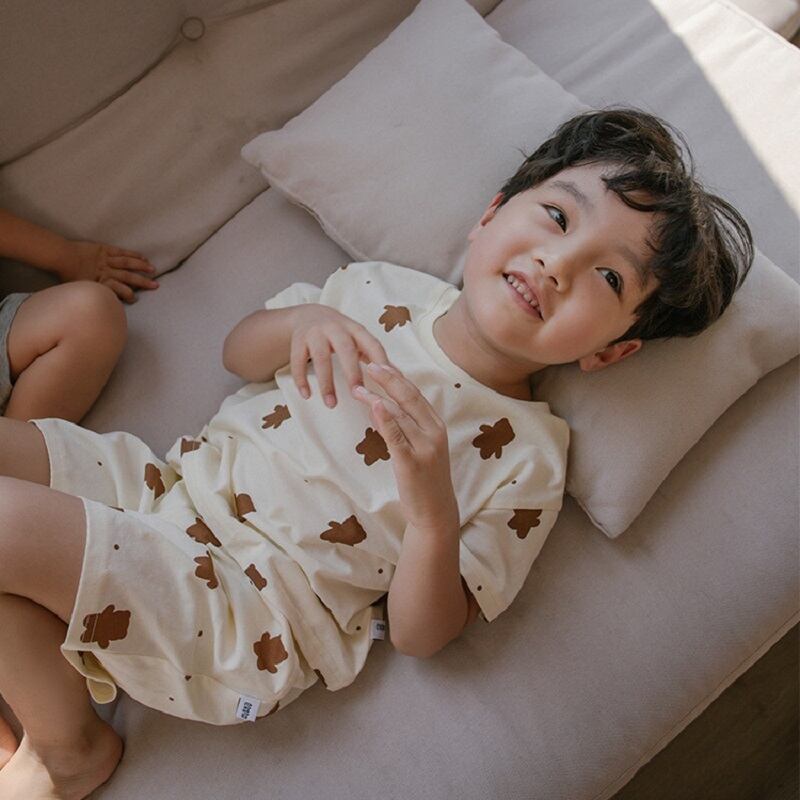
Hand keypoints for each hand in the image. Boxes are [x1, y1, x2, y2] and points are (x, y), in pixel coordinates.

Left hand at [54, 240, 157, 303]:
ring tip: (153, 270)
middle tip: (155, 286)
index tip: (135, 299)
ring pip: (127, 263)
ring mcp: (107, 260)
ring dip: (141, 266)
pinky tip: (142, 257)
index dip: (128, 295)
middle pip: (128, 277)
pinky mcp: (105, 249)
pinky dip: (132, 254)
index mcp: (101, 282)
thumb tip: (103, 304)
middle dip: (142, 282)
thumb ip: (93, 295)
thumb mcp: (80, 290)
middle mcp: (107, 271)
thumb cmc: (67, 275)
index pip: (119, 290)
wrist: (60, 256)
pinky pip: (121, 252)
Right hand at [290, 305, 390, 406]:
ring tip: (331, 404)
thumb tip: (400, 378)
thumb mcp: (358, 339)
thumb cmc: (341, 334)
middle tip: (357, 394)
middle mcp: (336, 328)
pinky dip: (301, 379)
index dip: (379, 363)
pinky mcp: (298, 340)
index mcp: (356, 329)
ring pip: (320, 358)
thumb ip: (375, 357)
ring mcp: (315, 333)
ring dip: (326, 382)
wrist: (309, 315)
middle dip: (352, 372)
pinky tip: (307, 395)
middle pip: (346, 349)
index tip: (385, 385)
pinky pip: (297, 361)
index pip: (372, 344)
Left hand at [351, 362, 459, 530]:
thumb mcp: (418, 446)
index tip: (378, 361)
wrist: (435, 512)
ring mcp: (425, 447)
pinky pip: (397, 435)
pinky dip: (385, 418)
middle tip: (366, 363)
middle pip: (408, 396)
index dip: (395, 375)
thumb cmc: (424, 479)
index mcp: (436, 424)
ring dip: (376, 396)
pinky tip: (374, 404)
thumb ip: (404, 425)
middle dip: (387, 377)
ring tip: (356, 385)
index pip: (414, 392)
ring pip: (400, 413)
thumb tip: (380, 402)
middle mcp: (434, 431)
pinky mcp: (412, 462)